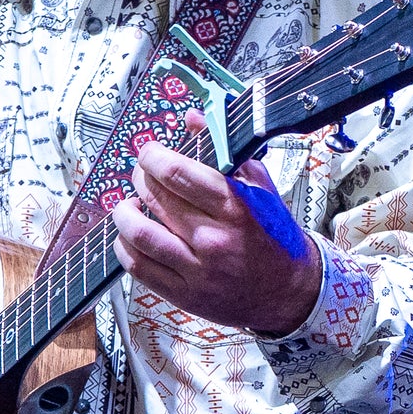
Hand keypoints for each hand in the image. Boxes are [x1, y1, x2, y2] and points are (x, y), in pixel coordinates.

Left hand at [112, 117, 321, 336]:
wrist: (288, 290)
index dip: (152, 156)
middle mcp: (214, 238)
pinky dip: (124, 246)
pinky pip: (138, 268)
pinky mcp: (184, 294)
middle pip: (154, 197)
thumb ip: (224, 150)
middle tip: (141, 174)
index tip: (149, 152)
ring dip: (124, 213)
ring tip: (128, 206)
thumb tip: (192, 119)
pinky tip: (129, 236)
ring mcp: (197, 269)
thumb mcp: (259, 185)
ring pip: (139, 234)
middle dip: (140, 178)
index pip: (177, 172)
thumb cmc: (272, 234)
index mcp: (234, 206)